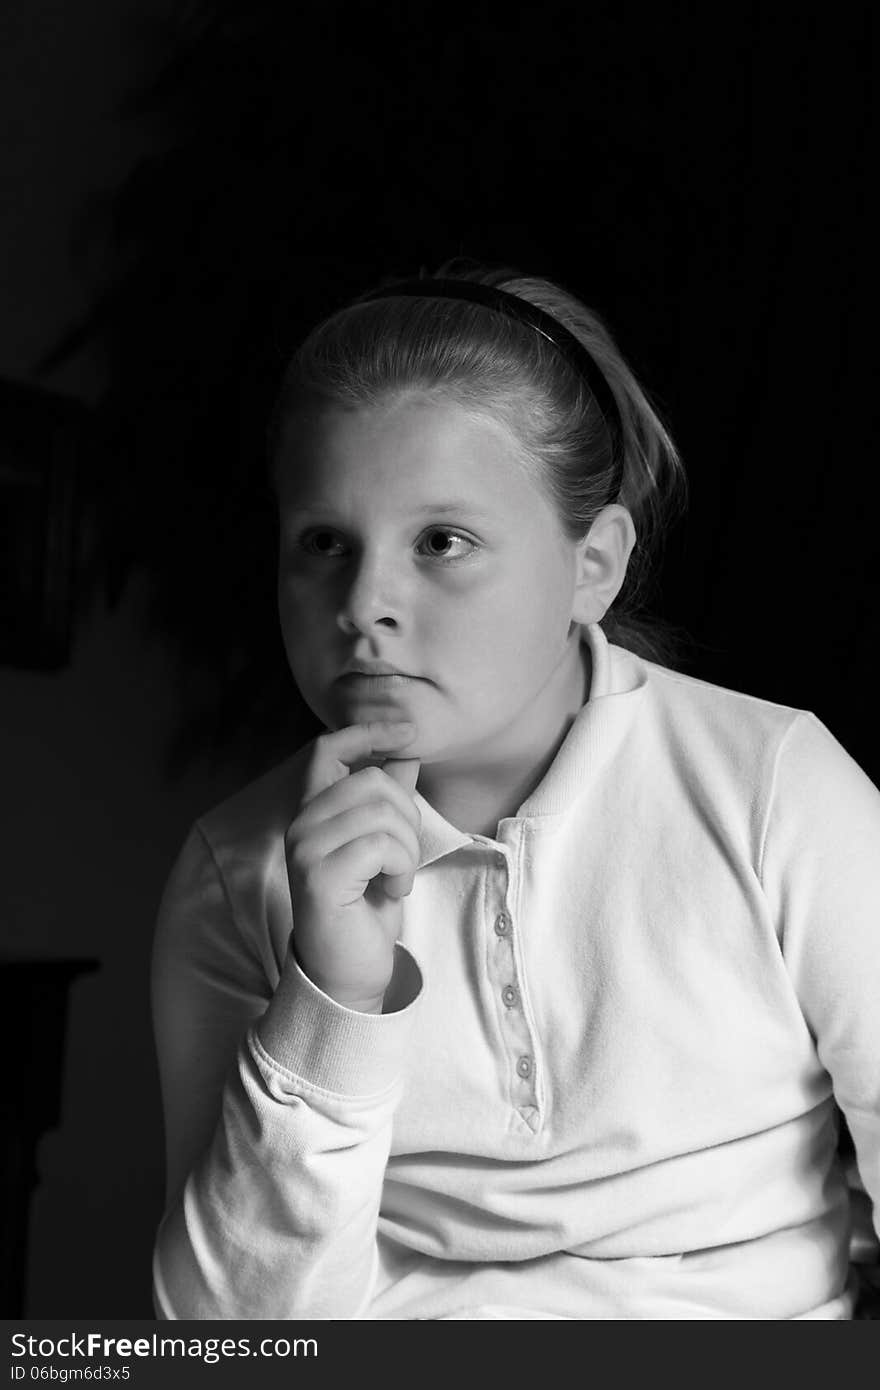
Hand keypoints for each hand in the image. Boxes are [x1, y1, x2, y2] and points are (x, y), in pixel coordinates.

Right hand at [284, 720, 421, 1012]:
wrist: (349, 974)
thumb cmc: (366, 911)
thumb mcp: (386, 846)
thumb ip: (388, 800)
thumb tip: (404, 754)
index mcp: (313, 812)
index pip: (329, 750)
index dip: (369, 732)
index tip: (408, 734)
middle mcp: (301, 824)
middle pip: (373, 781)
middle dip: (407, 816)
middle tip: (404, 858)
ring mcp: (305, 848)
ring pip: (382, 813)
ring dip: (407, 849)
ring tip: (395, 878)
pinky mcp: (318, 874)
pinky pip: (381, 845)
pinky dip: (401, 869)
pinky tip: (390, 891)